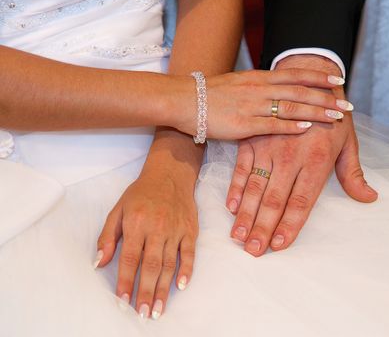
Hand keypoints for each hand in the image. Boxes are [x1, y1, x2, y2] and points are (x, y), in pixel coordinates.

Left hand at [94, 166, 197, 318]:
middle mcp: (157, 228)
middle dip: (146, 292)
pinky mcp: (190, 230)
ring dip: (164, 288)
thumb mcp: (118, 209)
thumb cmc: (142, 193)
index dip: (126, 281)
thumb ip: (108, 236)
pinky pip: (189, 253)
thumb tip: (99, 262)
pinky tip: (182, 285)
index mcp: (136, 224)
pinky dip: (186, 270)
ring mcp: (175, 230)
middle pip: (151, 266)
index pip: (129, 258)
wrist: (170, 174)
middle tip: (143, 313)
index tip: (123, 300)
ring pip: (169, 264)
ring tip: (159, 309)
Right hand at [170, 69, 352, 139]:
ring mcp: (252, 105)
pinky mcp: (243, 125)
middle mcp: (259, 88)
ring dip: (315, 111)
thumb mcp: (239, 83)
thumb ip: (260, 86)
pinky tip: (306, 128)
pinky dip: (290, 126)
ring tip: (335, 117)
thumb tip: (278, 89)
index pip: (295, 75)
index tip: (338, 80)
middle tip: (346, 104)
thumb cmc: (212, 95)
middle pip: (299, 91)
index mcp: (259, 78)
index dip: (318, 77)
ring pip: (290, 107)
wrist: (186, 101)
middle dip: (325, 97)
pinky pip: (271, 125)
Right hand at [225, 55, 377, 256]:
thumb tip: (369, 199)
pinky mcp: (253, 139)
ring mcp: (269, 147)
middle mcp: (291, 157)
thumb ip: (354, 174)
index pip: (301, 202)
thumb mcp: (349, 143)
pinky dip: (236, 188)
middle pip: (275, 200)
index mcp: (317, 161)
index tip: (280, 246)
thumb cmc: (333, 116)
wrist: (309, 76)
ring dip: (246, 215)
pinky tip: (232, 207)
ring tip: (238, 236)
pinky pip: (242, 168)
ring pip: (256, 188)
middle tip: (254, 251)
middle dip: (263, 228)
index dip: (290, 226)